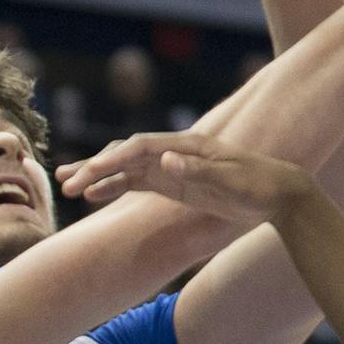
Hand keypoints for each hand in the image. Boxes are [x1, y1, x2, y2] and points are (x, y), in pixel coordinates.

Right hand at [53, 131, 316, 217]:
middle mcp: (173, 152)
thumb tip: (165, 161)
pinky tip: (92, 197)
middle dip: (94, 167)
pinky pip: (135, 183)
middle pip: (125, 155)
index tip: (89, 174)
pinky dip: (113, 187)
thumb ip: (198, 172)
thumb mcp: (231, 182)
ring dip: (96, 176)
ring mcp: (171, 167)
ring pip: (124, 168)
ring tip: (66, 186)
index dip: (112, 159)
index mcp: (186, 146)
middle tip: (65, 183)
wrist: (279, 193)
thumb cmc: (258, 185)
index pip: (140, 147)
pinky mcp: (172, 183)